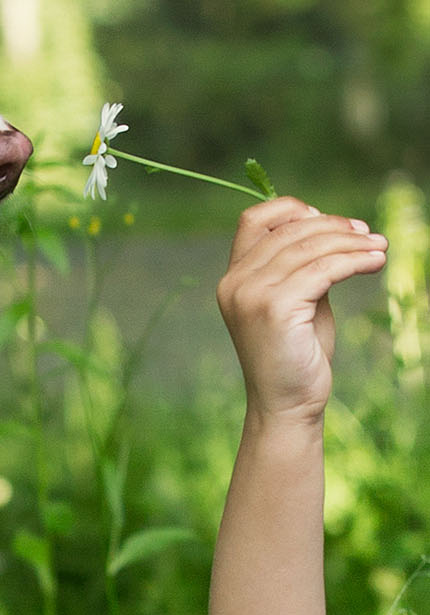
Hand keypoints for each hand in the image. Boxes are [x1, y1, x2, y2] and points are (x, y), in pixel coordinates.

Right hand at [216, 197, 386, 420]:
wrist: (288, 405)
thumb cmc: (297, 356)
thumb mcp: (298, 301)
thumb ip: (304, 268)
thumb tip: (334, 231)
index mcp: (234, 278)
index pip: (254, 220)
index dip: (292, 209)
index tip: (330, 220)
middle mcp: (236, 283)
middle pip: (290, 230)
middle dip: (335, 226)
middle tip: (368, 234)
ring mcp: (251, 295)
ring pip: (309, 247)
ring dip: (351, 242)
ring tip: (380, 247)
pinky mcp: (274, 309)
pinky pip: (323, 270)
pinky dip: (354, 261)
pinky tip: (375, 262)